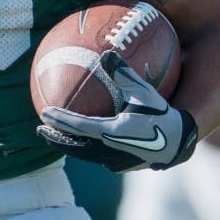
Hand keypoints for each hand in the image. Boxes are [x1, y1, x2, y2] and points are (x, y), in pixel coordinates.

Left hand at [37, 51, 197, 172]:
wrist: (178, 144)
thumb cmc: (161, 115)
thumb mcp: (144, 93)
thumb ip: (124, 74)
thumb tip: (105, 54)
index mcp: (110, 133)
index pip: (77, 127)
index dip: (59, 120)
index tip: (44, 112)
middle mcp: (108, 151)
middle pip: (74, 146)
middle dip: (56, 137)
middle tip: (40, 128)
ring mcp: (114, 162)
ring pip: (84, 154)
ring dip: (69, 144)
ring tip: (56, 136)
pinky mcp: (120, 166)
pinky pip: (97, 157)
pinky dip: (84, 148)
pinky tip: (84, 141)